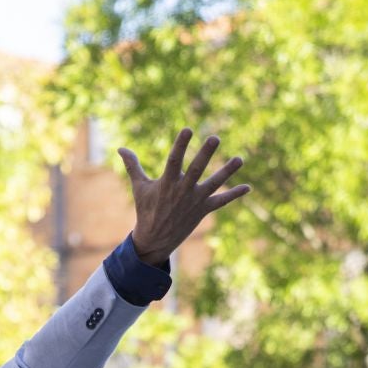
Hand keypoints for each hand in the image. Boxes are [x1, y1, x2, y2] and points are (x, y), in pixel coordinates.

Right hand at [121, 129, 248, 266]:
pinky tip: (248, 187)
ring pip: (214, 184)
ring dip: (227, 172)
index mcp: (167, 183)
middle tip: (215, 138)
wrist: (155, 239)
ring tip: (240, 159)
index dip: (181, 144)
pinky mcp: (203, 210)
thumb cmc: (146, 210)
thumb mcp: (139, 187)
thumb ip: (133, 166)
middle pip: (196, 169)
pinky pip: (221, 202)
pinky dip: (234, 195)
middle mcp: (183, 191)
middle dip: (206, 154)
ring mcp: (195, 201)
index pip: (174, 160)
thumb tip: (120, 148)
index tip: (188, 129)